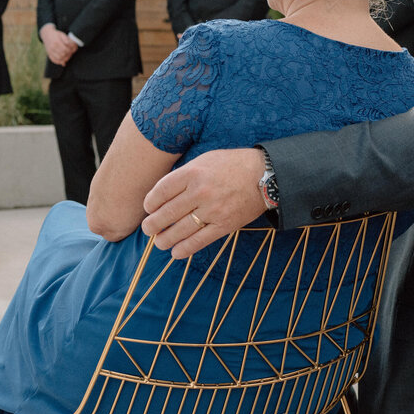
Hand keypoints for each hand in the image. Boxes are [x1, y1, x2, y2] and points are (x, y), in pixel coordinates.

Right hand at [40, 24, 77, 65]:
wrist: (47, 35)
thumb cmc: (56, 35)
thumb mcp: (62, 34)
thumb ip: (66, 39)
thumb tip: (70, 45)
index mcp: (56, 42)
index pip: (65, 49)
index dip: (70, 51)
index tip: (72, 50)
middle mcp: (52, 47)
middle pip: (63, 54)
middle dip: (68, 55)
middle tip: (71, 53)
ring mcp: (50, 51)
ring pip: (59, 58)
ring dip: (65, 59)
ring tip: (68, 57)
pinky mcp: (49, 54)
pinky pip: (54, 60)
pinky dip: (59, 62)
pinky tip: (63, 62)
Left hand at [141, 148, 266, 257]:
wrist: (265, 175)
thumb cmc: (232, 165)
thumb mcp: (205, 160)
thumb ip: (184, 174)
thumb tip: (163, 192)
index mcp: (193, 173)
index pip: (161, 191)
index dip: (150, 203)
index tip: (148, 208)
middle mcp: (200, 192)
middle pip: (167, 213)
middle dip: (152, 225)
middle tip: (148, 229)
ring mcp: (213, 210)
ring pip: (180, 230)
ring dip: (165, 240)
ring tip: (159, 243)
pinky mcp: (224, 225)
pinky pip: (199, 241)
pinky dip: (185, 249)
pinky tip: (175, 252)